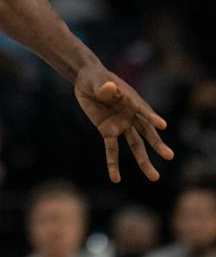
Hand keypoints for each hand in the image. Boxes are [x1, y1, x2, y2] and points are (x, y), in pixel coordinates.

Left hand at [73, 65, 174, 181]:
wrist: (87, 82)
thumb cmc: (96, 78)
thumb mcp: (98, 80)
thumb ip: (104, 87)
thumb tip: (110, 88)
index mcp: (132, 100)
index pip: (143, 110)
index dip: (152, 117)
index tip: (162, 126)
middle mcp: (131, 115)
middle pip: (146, 132)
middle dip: (157, 144)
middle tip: (170, 156)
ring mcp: (121, 124)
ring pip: (136, 145)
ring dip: (143, 161)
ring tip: (154, 177)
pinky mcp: (108, 131)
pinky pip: (111, 149)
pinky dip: (113, 163)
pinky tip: (116, 178)